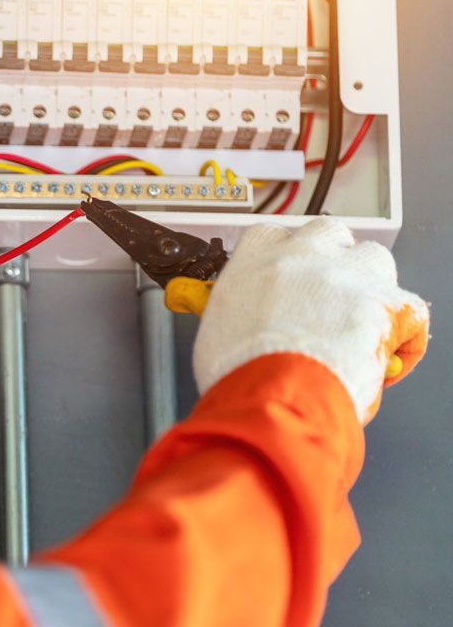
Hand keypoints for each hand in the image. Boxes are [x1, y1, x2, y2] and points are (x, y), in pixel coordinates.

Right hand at [193, 218, 428, 422]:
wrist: (272, 392)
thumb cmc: (237, 369)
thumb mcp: (216, 329)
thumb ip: (237, 313)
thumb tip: (245, 328)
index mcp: (256, 258)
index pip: (271, 236)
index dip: (279, 257)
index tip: (283, 277)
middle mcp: (304, 254)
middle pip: (327, 234)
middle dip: (329, 259)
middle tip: (324, 297)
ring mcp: (350, 274)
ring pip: (373, 259)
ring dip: (368, 285)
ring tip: (357, 324)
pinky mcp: (389, 302)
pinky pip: (410, 311)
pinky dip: (402, 337)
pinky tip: (384, 361)